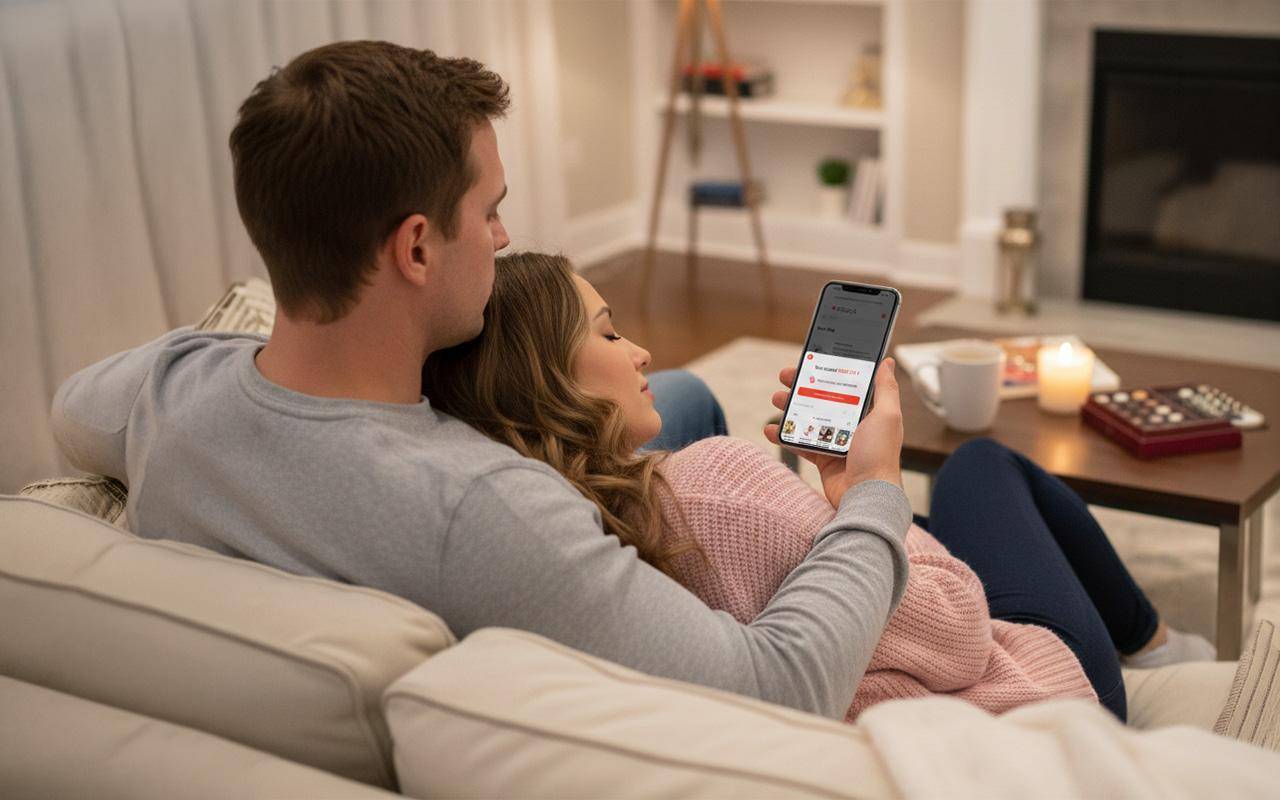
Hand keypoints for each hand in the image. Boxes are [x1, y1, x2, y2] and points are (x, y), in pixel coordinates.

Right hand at [764, 357, 903, 505]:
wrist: (866, 497)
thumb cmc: (879, 457)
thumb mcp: (887, 416)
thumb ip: (885, 389)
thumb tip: (887, 363)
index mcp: (870, 412)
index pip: (846, 385)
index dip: (828, 372)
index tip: (812, 360)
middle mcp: (854, 425)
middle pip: (823, 399)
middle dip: (802, 386)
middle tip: (785, 377)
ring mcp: (837, 443)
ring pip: (809, 418)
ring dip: (790, 408)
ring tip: (776, 399)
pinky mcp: (824, 460)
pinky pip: (800, 444)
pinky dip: (784, 436)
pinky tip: (771, 429)